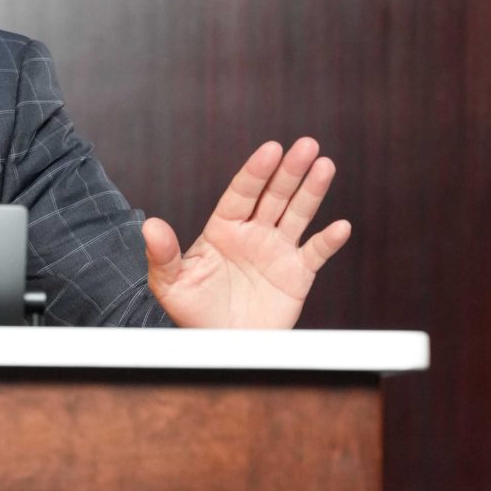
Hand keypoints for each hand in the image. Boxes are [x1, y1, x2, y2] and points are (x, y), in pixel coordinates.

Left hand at [142, 138, 350, 329]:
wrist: (222, 345)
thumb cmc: (193, 313)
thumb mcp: (171, 284)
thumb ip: (162, 254)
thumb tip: (149, 225)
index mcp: (223, 228)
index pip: (242, 193)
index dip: (256, 171)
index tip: (271, 149)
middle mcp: (253, 233)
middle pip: (274, 195)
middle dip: (290, 171)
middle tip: (307, 145)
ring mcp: (277, 251)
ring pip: (297, 214)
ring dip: (312, 192)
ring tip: (325, 165)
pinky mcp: (297, 274)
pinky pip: (316, 253)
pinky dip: (328, 241)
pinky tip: (340, 227)